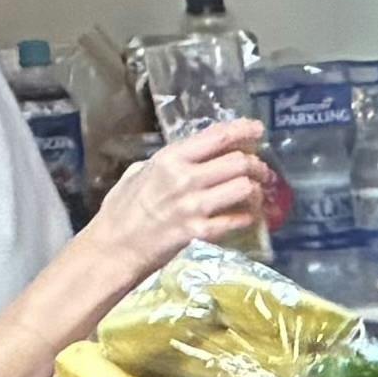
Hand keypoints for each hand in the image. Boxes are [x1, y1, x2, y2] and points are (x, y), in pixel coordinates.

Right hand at [88, 118, 271, 279]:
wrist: (114, 247)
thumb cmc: (122, 209)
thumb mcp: (138, 172)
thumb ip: (167, 162)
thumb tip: (193, 154)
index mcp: (170, 158)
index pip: (216, 137)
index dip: (243, 130)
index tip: (258, 130)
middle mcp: (185, 178)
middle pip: (238, 162)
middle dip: (257, 165)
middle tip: (263, 171)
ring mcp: (194, 206)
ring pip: (243, 188)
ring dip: (256, 190)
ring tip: (257, 194)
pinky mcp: (199, 233)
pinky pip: (237, 220)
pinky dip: (248, 217)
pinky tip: (249, 217)